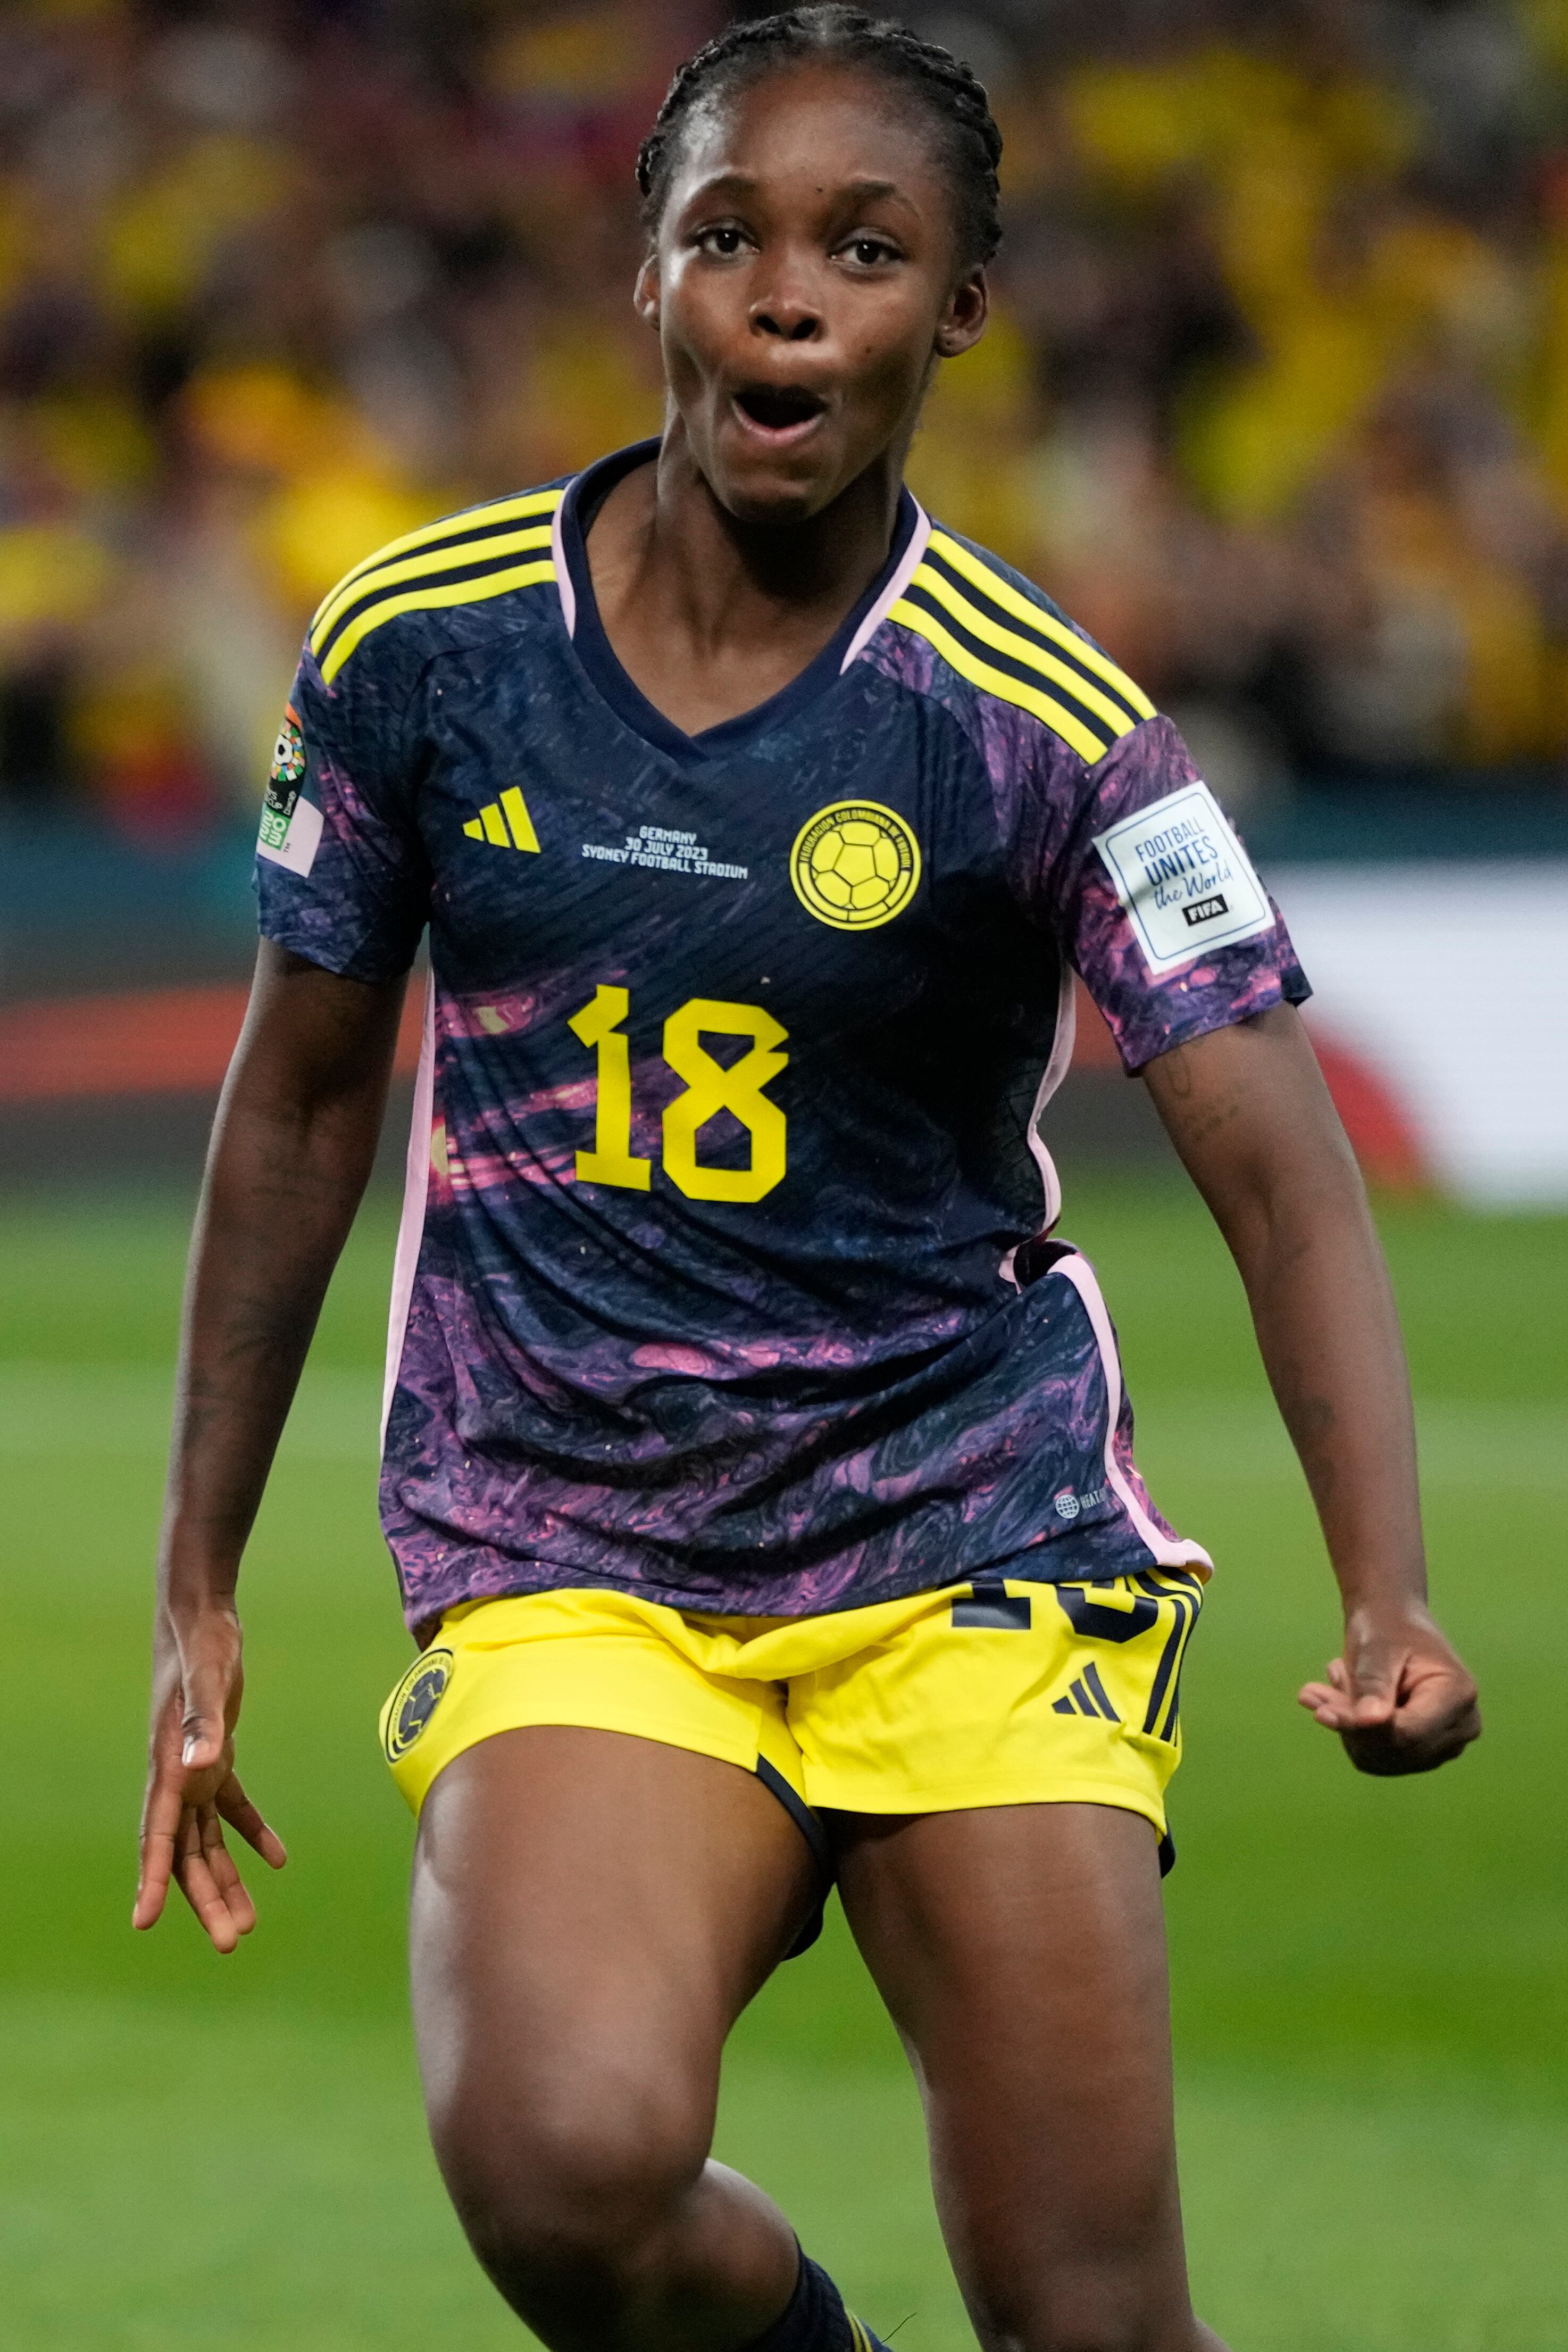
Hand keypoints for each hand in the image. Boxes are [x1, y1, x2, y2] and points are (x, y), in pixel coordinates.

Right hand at [134, 1604, 285, 1951]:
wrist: (202, 1617)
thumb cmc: (201, 1644)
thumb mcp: (207, 1677)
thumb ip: (203, 1722)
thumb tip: (201, 1765)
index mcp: (167, 1766)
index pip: (158, 1834)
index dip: (153, 1878)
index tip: (145, 1920)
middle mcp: (175, 1776)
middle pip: (187, 1852)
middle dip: (205, 1899)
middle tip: (231, 1942)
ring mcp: (194, 1769)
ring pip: (207, 1840)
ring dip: (227, 1879)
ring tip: (249, 1924)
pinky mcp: (216, 1757)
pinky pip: (231, 1808)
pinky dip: (252, 1833)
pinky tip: (278, 1859)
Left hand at [1298, 1600, 1479, 1775]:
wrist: (1392, 1624)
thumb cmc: (1387, 1628)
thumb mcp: (1377, 1647)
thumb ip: (1374, 1683)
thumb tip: (1369, 1721)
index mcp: (1458, 1696)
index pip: (1407, 1733)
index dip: (1361, 1728)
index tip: (1320, 1711)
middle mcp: (1460, 1728)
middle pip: (1394, 1749)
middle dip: (1350, 1722)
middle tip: (1315, 1691)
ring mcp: (1442, 1746)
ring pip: (1378, 1758)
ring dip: (1346, 1725)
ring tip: (1336, 1684)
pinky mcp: (1419, 1754)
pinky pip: (1373, 1758)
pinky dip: (1349, 1732)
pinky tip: (1343, 1701)